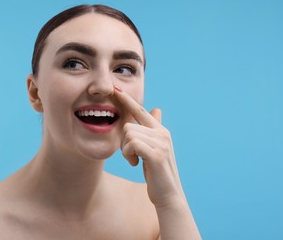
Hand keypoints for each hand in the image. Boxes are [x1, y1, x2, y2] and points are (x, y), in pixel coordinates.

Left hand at [113, 86, 184, 207]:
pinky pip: (131, 144)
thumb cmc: (157, 172)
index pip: (140, 110)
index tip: (115, 88)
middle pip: (128, 126)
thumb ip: (153, 129)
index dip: (127, 99)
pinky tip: (136, 164)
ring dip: (126, 151)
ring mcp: (161, 143)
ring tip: (136, 161)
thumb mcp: (155, 148)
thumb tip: (156, 110)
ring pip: (128, 135)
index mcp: (160, 130)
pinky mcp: (157, 154)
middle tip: (132, 156)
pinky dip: (128, 155)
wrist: (168, 195)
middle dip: (123, 142)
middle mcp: (162, 133)